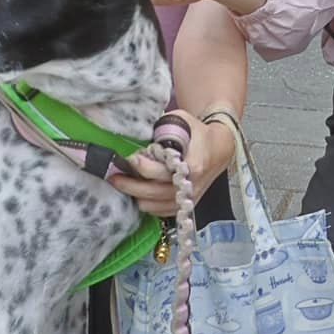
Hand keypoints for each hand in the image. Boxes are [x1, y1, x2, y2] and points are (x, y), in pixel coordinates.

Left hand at [110, 111, 234, 217]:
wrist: (219, 149)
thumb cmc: (198, 132)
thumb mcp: (181, 120)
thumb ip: (161, 127)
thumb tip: (137, 133)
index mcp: (193, 165)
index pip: (162, 171)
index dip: (142, 166)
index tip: (130, 158)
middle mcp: (191, 185)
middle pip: (154, 192)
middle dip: (130, 185)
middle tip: (113, 176)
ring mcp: (188, 198)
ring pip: (154, 206)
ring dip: (135, 196)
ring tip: (122, 183)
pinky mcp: (185, 206)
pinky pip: (160, 212)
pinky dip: (146, 204)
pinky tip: (137, 192)